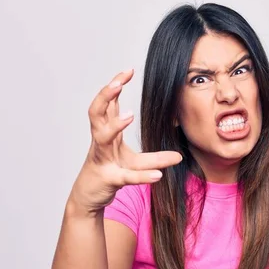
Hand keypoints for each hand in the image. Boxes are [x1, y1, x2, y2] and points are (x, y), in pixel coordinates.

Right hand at [70, 69, 182, 212]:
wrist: (88, 198)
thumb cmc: (108, 174)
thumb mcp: (134, 165)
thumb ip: (156, 159)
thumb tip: (180, 155)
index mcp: (105, 132)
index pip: (107, 103)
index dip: (114, 85)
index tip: (128, 70)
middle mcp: (100, 142)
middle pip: (96, 112)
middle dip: (105, 95)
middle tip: (118, 82)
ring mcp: (102, 159)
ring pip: (103, 138)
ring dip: (115, 126)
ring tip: (130, 116)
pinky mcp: (108, 179)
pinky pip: (124, 176)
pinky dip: (141, 176)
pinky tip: (157, 176)